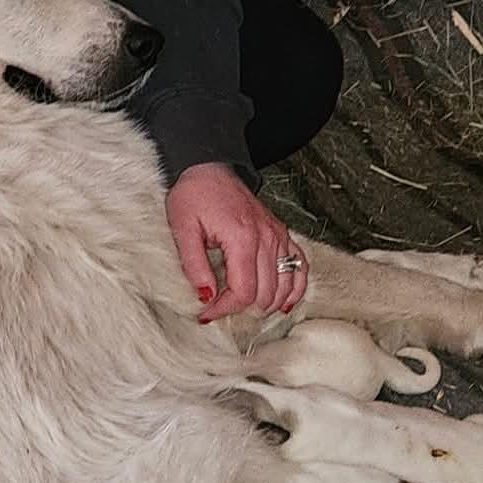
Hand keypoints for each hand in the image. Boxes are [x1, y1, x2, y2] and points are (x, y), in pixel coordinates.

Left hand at [165, 162, 307, 321]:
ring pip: (286, 285)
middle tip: (220, 308)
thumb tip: (206, 296)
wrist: (209, 168)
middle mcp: (267, 237)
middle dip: (242, 309)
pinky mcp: (281, 233)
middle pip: (266, 294)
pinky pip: (300, 266)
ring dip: (268, 304)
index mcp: (242, 238)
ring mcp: (278, 235)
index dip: (224, 310)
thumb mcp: (182, 229)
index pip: (244, 292)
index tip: (206, 314)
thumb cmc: (194, 195)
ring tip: (245, 309)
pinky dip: (295, 288)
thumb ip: (194, 265)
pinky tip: (284, 302)